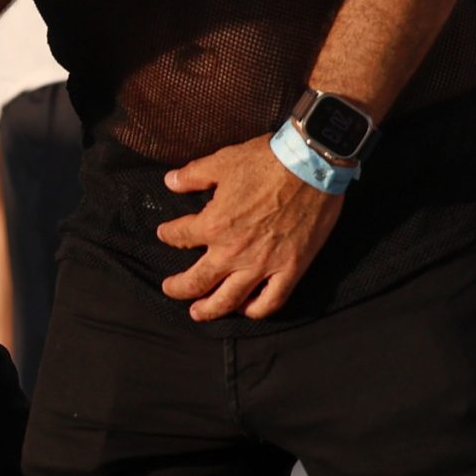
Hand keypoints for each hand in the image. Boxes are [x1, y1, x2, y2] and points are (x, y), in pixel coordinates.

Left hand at [156, 134, 343, 320]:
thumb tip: (169, 182)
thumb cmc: (266, 161)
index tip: (164, 234)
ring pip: (230, 300)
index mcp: (213, 225)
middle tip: (170, 289)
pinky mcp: (290, 269)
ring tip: (198, 313)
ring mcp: (263, 265)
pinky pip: (271, 301)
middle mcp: (234, 252)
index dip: (168, 235)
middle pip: (198, 281)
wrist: (311, 165)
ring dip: (210, 310)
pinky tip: (247, 310)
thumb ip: (192, 175)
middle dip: (179, 288)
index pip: (180, 236)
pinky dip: (256, 311)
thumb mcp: (221, 161)